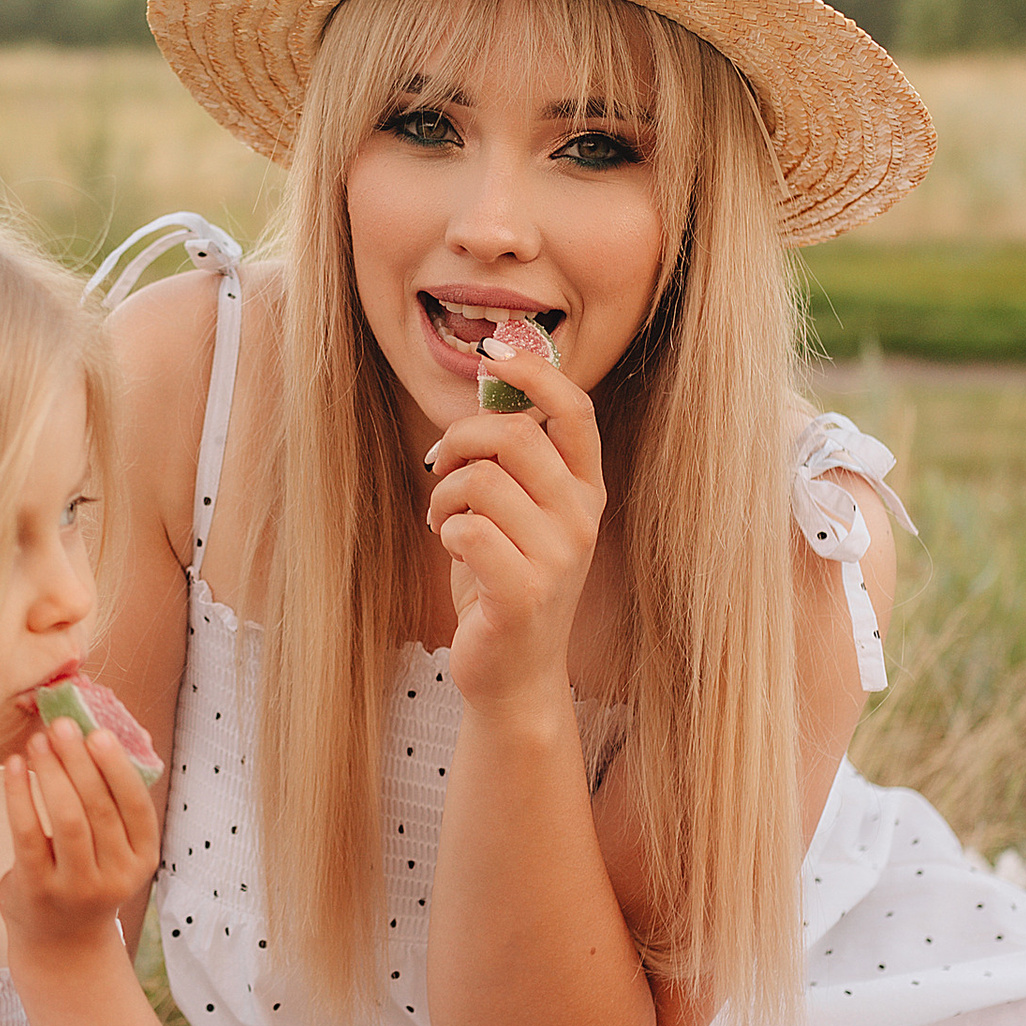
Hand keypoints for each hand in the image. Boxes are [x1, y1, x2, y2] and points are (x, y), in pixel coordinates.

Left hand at [0, 711, 159, 959]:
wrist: (61, 944)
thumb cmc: (86, 879)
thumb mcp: (113, 851)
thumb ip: (110, 806)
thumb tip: (90, 735)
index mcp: (142, 859)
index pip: (135, 807)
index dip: (117, 767)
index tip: (98, 732)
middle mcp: (115, 877)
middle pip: (100, 808)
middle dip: (80, 761)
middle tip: (61, 726)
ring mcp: (77, 887)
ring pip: (68, 819)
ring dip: (52, 773)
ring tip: (37, 742)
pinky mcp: (38, 890)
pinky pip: (28, 834)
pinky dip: (19, 795)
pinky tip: (13, 767)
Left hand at [424, 343, 607, 713]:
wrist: (513, 672)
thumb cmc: (503, 581)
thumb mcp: (515, 511)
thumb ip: (511, 457)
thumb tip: (490, 382)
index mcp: (585, 489)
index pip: (575, 409)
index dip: (533, 371)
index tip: (491, 353)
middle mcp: (582, 518)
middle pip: (516, 435)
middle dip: (460, 441)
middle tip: (439, 468)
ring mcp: (560, 557)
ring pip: (483, 481)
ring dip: (444, 494)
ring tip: (443, 519)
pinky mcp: (525, 593)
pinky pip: (468, 530)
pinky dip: (445, 530)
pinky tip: (450, 548)